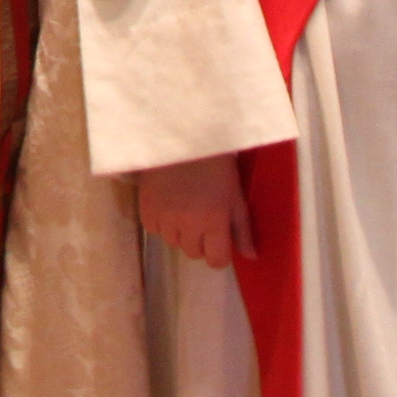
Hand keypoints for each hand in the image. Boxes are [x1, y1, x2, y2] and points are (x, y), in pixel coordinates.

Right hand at [135, 153, 254, 271]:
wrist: (182, 135)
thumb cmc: (215, 163)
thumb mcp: (235, 194)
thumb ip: (242, 228)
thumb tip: (250, 257)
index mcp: (215, 220)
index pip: (216, 261)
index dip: (219, 253)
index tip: (218, 239)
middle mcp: (189, 224)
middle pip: (193, 253)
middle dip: (200, 240)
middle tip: (201, 217)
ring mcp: (165, 218)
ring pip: (173, 243)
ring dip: (179, 231)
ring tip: (183, 207)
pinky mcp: (146, 209)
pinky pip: (154, 230)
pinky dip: (160, 222)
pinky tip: (167, 203)